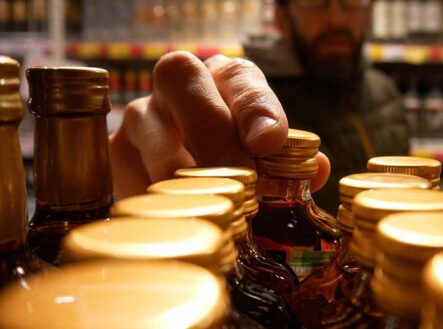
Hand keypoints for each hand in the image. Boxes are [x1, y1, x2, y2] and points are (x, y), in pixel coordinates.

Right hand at [109, 51, 329, 197]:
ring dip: (186, 174)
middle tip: (239, 179)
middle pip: (182, 82)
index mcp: (223, 79)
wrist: (172, 165)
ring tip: (213, 209)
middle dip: (214, 133)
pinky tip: (179, 221)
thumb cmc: (231, 156)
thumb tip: (317, 169)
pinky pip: (130, 172)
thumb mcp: (264, 155)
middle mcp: (177, 86)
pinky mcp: (115, 152)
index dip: (255, 106)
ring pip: (152, 130)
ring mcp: (141, 115)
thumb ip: (289, 161)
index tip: (268, 141)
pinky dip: (158, 201)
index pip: (239, 75)